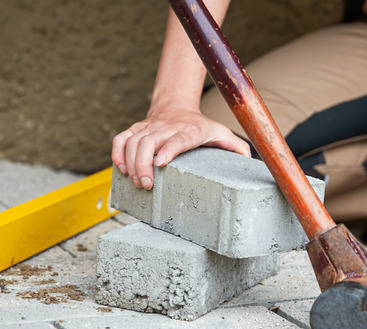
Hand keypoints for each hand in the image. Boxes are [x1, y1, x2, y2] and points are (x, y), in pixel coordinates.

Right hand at [111, 108, 249, 188]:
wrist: (176, 106)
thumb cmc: (200, 126)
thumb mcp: (220, 133)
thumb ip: (235, 146)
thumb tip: (248, 159)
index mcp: (189, 130)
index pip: (178, 138)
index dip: (169, 149)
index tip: (161, 163)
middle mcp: (167, 127)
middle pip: (149, 142)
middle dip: (143, 164)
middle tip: (146, 185)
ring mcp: (149, 127)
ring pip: (133, 141)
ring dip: (130, 163)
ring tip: (136, 182)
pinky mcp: (136, 129)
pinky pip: (121, 139)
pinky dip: (117, 153)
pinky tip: (121, 169)